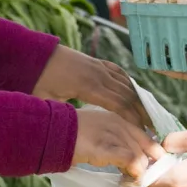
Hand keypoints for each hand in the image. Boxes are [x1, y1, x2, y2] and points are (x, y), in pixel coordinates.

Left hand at [36, 46, 150, 130]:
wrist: (34, 53)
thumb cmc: (38, 80)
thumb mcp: (46, 102)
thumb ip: (61, 116)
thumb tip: (72, 133)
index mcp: (88, 86)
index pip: (118, 104)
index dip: (132, 118)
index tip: (142, 132)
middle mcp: (98, 74)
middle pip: (128, 94)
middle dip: (141, 112)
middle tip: (152, 128)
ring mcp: (98, 66)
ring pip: (126, 83)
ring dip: (138, 99)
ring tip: (147, 115)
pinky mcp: (96, 62)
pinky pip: (119, 72)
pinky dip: (129, 83)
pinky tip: (134, 93)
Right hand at [72, 108, 163, 181]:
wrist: (52, 132)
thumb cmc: (69, 135)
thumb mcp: (97, 131)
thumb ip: (113, 139)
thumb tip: (125, 159)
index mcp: (120, 119)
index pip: (148, 138)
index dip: (151, 157)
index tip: (145, 171)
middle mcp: (122, 125)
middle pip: (149, 150)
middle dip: (147, 170)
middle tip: (136, 182)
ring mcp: (116, 136)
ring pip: (142, 159)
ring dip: (138, 177)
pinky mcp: (110, 149)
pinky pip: (132, 164)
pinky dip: (133, 178)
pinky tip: (124, 186)